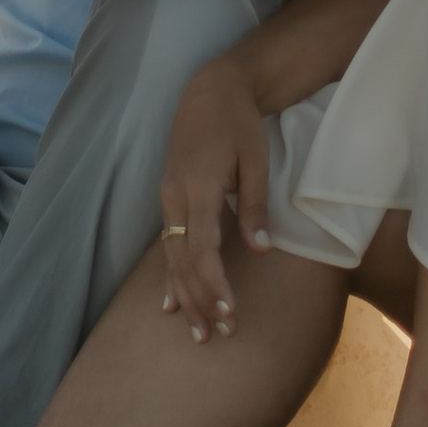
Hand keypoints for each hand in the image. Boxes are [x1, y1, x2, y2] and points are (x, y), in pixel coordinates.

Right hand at [158, 58, 273, 342]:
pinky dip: (170, 279)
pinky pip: (167, 247)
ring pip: (172, 258)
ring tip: (199, 334)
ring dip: (186, 297)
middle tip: (221, 334)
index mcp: (198, 186)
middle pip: (184, 261)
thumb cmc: (238, 123)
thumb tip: (261, 248)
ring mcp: (167, 200)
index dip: (214, 281)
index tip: (230, 310)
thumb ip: (254, 205)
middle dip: (202, 300)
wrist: (209, 92)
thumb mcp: (255, 159)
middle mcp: (175, 197)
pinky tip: (170, 307)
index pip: (203, 246)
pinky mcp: (168, 201)